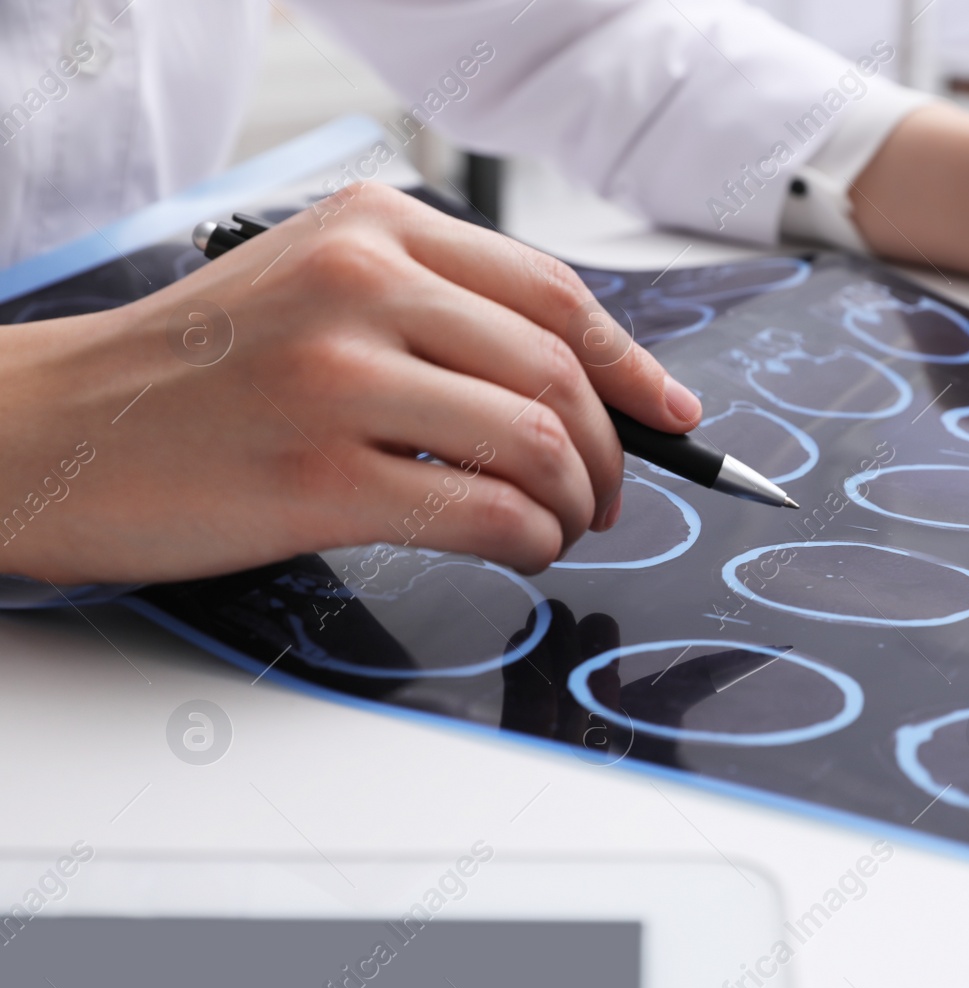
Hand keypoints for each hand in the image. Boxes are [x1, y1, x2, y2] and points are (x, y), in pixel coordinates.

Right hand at [0, 182, 700, 583]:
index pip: (554, 293)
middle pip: (558, 370)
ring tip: (561, 528)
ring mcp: (337, 378)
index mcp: (373, 225)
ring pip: (535, 442)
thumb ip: (440, 312)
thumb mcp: (316, 287)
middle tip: (610, 496)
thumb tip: (584, 385)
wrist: (50, 427)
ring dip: (575, 504)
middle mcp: (360, 282)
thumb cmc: (198, 370)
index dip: (635, 365)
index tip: (674, 416)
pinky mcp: (317, 477)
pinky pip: (484, 513)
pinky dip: (531, 541)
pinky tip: (520, 549)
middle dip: (612, 451)